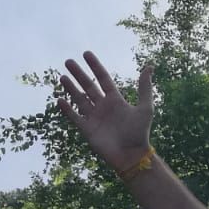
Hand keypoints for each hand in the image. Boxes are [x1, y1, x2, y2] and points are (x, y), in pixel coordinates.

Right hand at [56, 50, 153, 168]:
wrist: (131, 155)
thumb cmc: (139, 132)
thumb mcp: (145, 107)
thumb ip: (144, 88)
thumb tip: (149, 66)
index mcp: (115, 100)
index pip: (103, 78)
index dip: (95, 66)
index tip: (86, 54)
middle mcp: (103, 107)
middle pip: (88, 86)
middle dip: (78, 74)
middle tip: (68, 61)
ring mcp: (94, 118)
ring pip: (80, 99)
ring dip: (71, 88)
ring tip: (62, 77)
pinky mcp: (87, 130)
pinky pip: (75, 117)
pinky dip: (67, 109)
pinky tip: (60, 100)